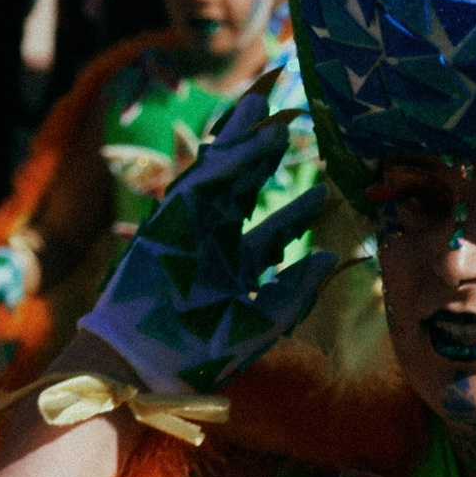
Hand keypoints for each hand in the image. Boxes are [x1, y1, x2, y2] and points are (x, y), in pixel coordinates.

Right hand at [74, 68, 333, 395]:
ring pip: (222, 178)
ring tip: (272, 115)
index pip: (268, 231)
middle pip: (244, 193)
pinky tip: (254, 138)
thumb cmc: (200, 351)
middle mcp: (213, 245)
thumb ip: (297, 290)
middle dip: (267, 164)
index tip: (321, 194)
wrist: (145, 361)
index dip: (294, 213)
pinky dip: (228, 160)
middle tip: (293, 133)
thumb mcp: (263, 321)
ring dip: (246, 145)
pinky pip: (202, 182)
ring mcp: (190, 230)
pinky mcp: (169, 220)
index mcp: (233, 270)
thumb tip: (331, 257)